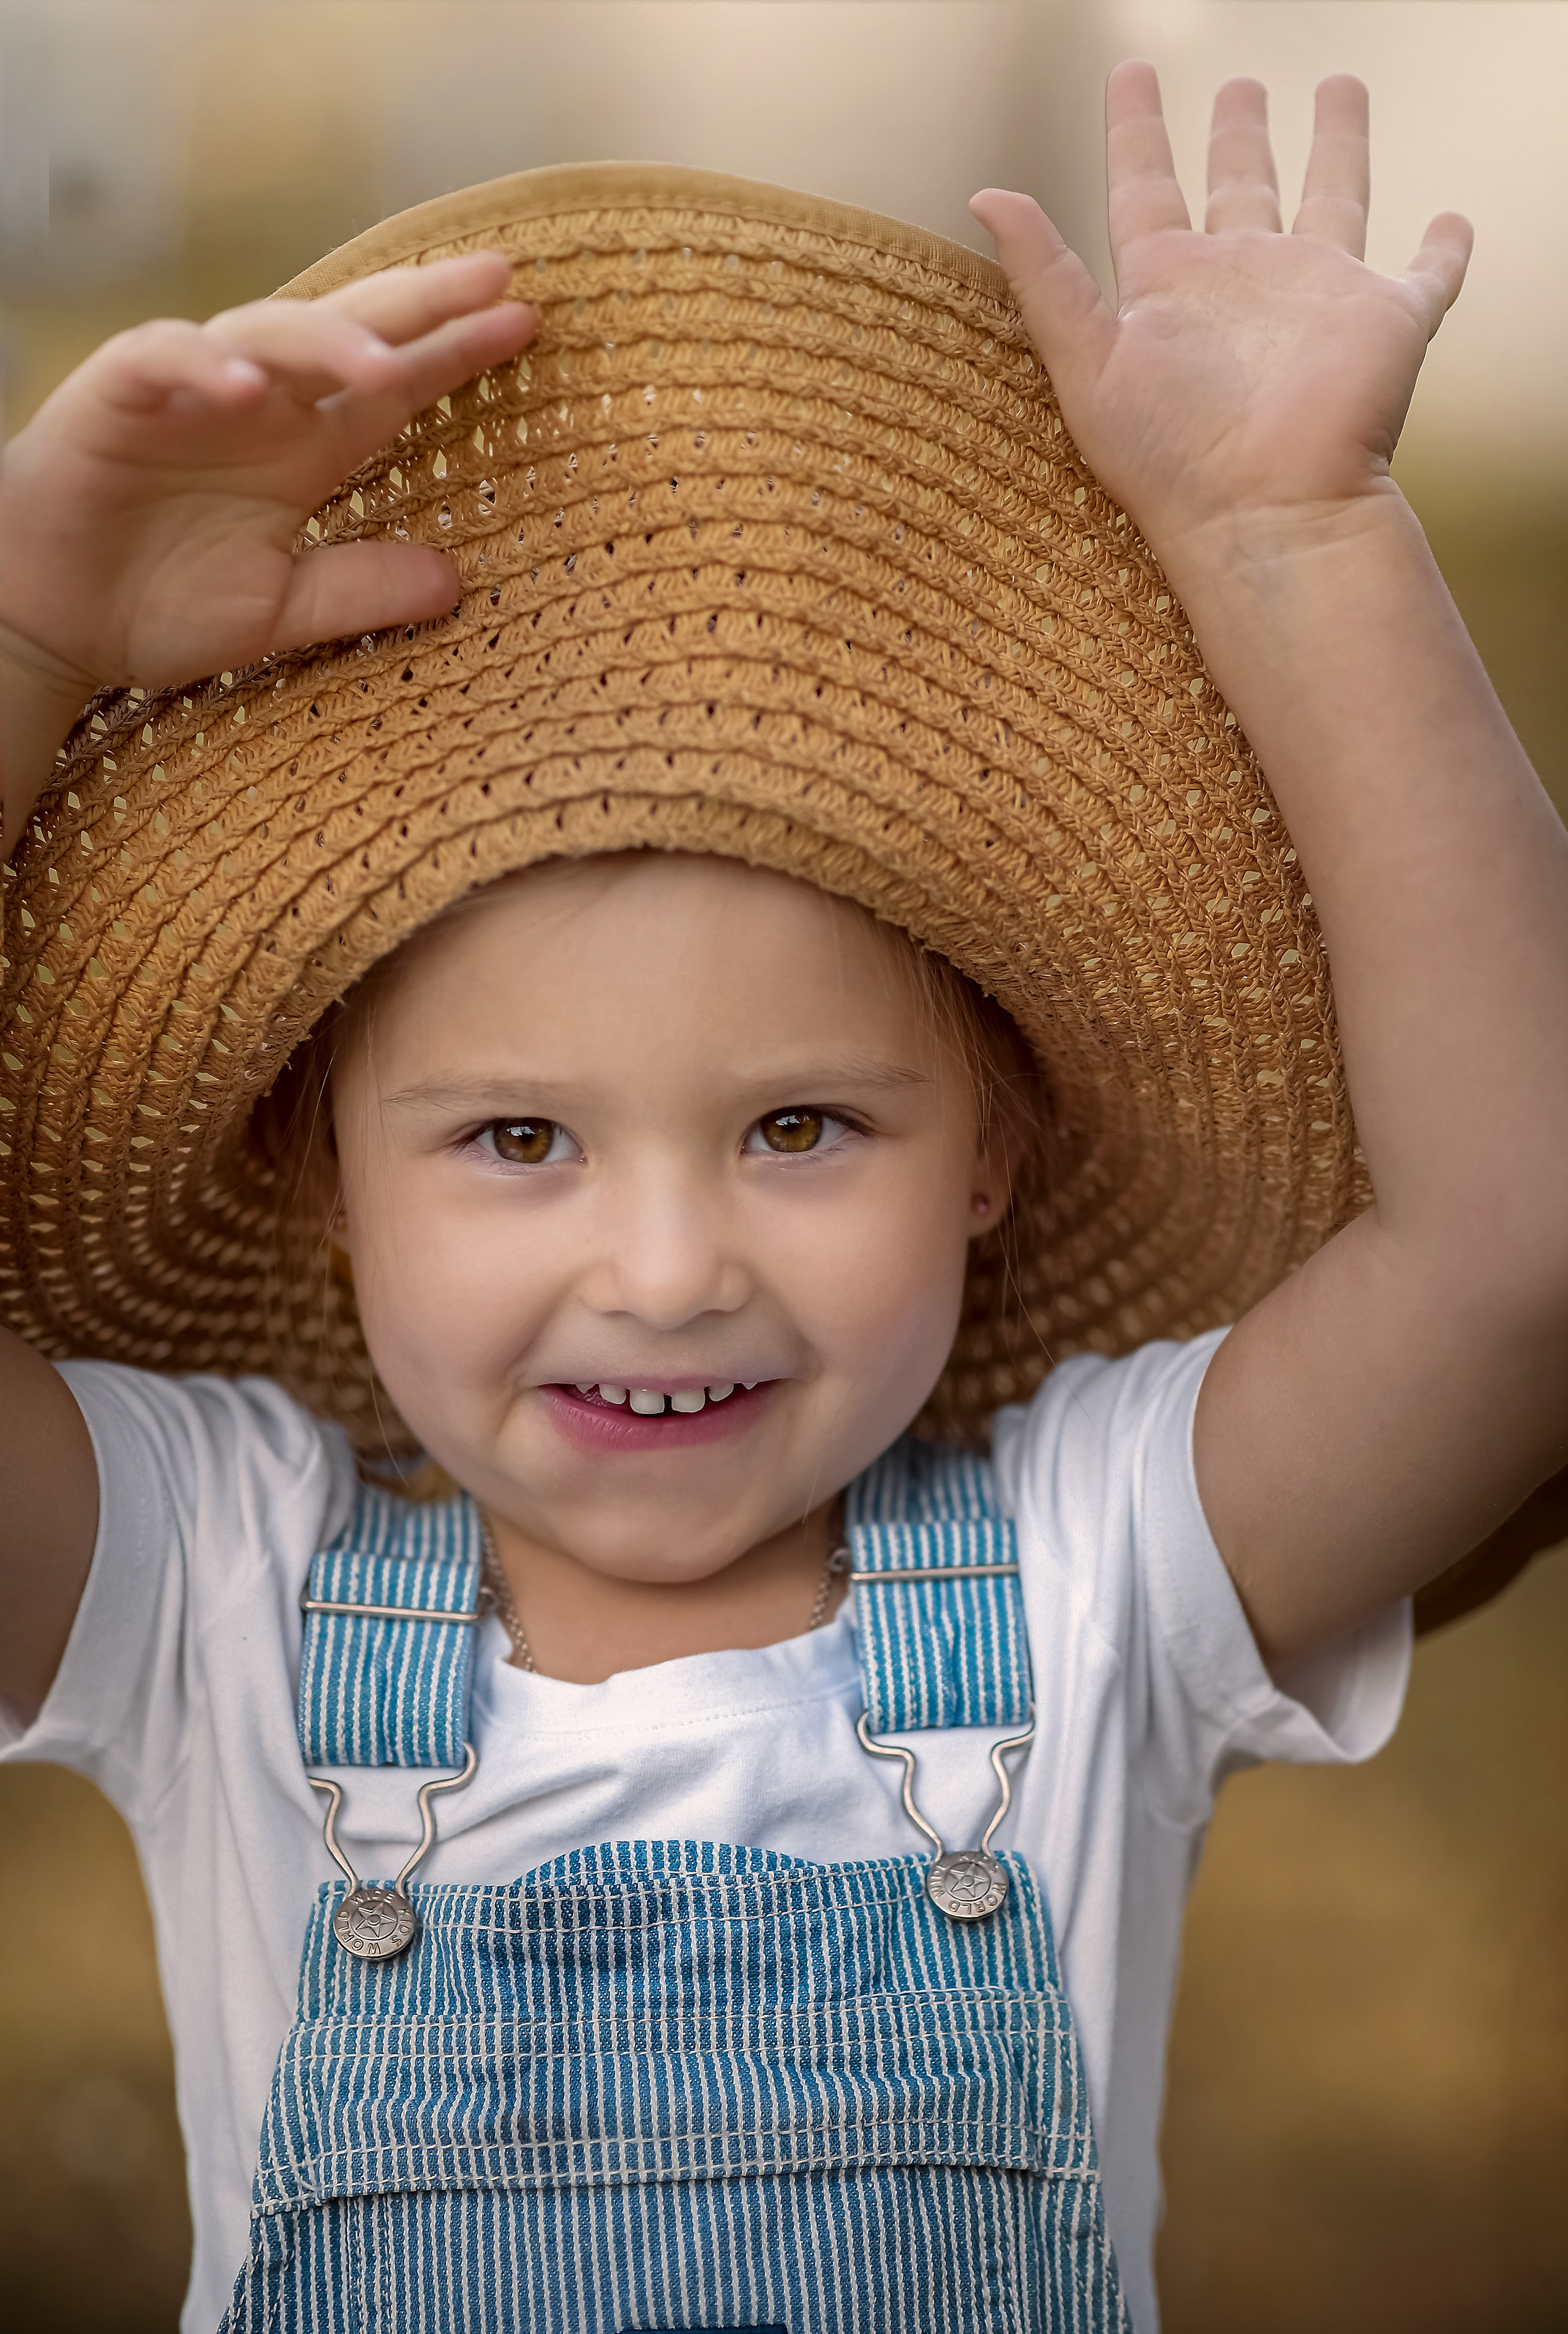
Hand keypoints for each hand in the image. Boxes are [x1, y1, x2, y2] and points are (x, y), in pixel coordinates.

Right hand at [0, 255, 535, 698]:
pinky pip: (168, 361)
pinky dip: (207, 368)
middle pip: (353, 334)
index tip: (524, 326)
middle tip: (496, 279)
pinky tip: (249, 386)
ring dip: (329, 342)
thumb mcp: (281, 613)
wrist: (51, 619)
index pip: (396, 388)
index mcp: (305, 448)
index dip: (456, 353)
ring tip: (388, 362)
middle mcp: (262, 405)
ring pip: (271, 335)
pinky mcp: (121, 393)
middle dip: (421, 303)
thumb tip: (455, 585)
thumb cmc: (158, 605)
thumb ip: (360, 592)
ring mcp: (195, 391)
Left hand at [971, 65, 1471, 572]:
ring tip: (1338, 91)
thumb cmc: (1171, 459)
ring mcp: (1316, 298)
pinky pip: (1425, 276)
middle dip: (1240, 134)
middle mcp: (1242, 283)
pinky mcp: (1385, 322)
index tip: (1132, 76)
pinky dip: (1443, 251)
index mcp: (1170, 287)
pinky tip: (1451, 223)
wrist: (1267, 514)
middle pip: (1241, 185)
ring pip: (1334, 198)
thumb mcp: (1086, 362)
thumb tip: (987, 195)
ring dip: (1337, 146)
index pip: (1146, 186)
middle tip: (1239, 90)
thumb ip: (1042, 276)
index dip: (1137, 129)